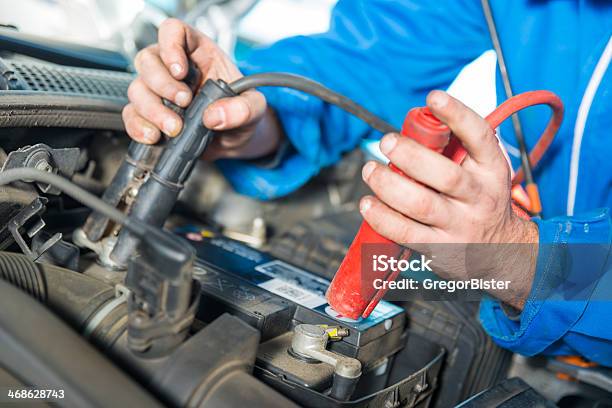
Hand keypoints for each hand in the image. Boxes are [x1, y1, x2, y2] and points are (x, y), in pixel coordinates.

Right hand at [123, 18, 283, 159]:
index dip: (171, 45)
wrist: (235, 142)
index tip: (181, 71)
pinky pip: (131, 116)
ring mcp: (159, 92)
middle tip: (184, 102)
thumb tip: (214, 115)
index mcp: (198, 53)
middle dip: (162, 84)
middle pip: (148, 60)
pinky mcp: (151, 116)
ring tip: (174, 127)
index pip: (174, 31)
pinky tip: (154, 136)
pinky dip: (138, 127)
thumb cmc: (241, 114)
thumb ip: (242, 109)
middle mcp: (173, 69)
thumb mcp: (254, 109)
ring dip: (152, 110)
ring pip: (137, 89)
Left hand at [360, 91, 537, 308]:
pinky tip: (368, 204)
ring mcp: (460, 226)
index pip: (480, 137)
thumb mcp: (484, 171)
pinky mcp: (439, 249)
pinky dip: (382, 218)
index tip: (434, 97)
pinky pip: (405, 233)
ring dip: (388, 185)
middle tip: (387, 141)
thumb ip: (458, 148)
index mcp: (491, 170)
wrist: (500, 252)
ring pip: (421, 204)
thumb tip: (419, 121)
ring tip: (371, 170)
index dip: (457, 115)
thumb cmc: (481, 201)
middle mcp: (479, 198)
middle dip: (411, 155)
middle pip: (445, 175)